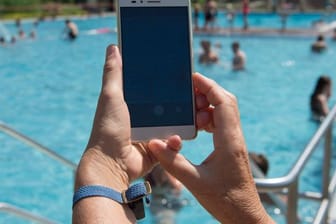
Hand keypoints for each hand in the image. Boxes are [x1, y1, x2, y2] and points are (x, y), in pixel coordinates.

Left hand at [73, 45, 181, 222]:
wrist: (112, 163)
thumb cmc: (108, 128)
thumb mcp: (110, 96)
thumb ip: (113, 72)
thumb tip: (112, 47)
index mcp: (132, 103)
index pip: (152, 88)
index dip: (166, 82)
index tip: (180, 74)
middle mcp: (143, 117)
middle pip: (167, 105)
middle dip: (182, 102)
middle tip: (195, 96)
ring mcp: (151, 133)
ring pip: (174, 124)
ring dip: (183, 121)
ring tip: (194, 116)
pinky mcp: (157, 148)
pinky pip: (172, 142)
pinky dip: (175, 141)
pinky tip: (175, 138)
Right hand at [148, 73, 273, 222]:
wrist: (244, 215)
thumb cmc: (225, 201)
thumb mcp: (195, 182)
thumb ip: (173, 162)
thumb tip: (155, 144)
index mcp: (228, 141)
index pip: (223, 102)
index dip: (209, 86)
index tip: (193, 78)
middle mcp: (234, 137)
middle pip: (226, 102)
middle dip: (208, 91)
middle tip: (188, 91)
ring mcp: (234, 142)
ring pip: (225, 111)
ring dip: (208, 105)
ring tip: (190, 109)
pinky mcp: (231, 147)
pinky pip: (222, 123)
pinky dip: (209, 117)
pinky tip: (197, 126)